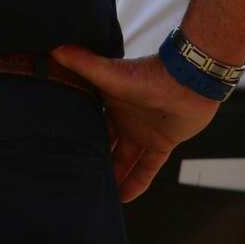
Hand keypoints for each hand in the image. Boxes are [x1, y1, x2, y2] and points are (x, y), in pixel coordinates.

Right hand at [49, 44, 218, 201]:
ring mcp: (141, 131)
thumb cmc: (149, 74)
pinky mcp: (161, 143)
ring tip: (98, 193)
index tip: (56, 149)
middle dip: (91, 158)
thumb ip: (83, 62)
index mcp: (106, 100)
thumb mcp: (109, 73)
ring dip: (113, 175)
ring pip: (123, 159)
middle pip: (103, 143)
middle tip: (76, 176)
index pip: (86, 121)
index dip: (73, 135)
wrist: (190, 82)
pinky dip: (137, 181)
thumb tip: (54, 46)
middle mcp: (122, 117)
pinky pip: (147, 167)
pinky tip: (125, 197)